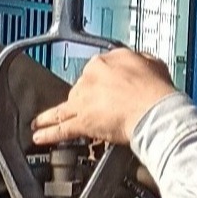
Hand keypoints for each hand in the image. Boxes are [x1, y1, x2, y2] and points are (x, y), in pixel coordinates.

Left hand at [31, 49, 177, 148]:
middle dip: (82, 101)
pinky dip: (48, 133)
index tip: (99, 89)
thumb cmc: (157, 90)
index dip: (98, 83)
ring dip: (51, 117)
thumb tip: (139, 64)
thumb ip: (139, 62)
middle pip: (78, 90)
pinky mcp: (81, 121)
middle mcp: (90, 78)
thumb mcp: (152, 63)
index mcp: (105, 61)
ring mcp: (83, 100)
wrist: (154, 110)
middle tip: (87, 111)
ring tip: (39, 123)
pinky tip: (39, 136)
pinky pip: (60, 128)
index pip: (94, 70)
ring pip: (63, 108)